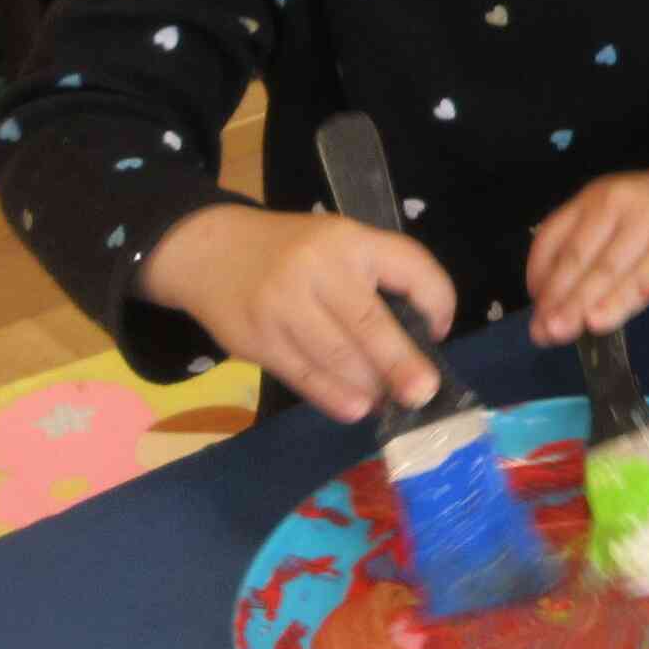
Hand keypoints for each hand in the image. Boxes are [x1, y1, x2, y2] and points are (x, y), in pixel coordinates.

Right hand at [140, 204, 451, 423]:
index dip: (436, 301)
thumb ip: (376, 279)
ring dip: (368, 385)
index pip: (410, 267)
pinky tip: (355, 408)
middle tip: (424, 392)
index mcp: (351, 240)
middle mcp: (318, 268)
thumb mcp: (339, 244)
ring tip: (391, 402)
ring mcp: (282, 304)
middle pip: (369, 322)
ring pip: (336, 355)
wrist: (209, 250)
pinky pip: (301, 373)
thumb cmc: (294, 253)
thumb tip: (418, 343)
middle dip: (401, 361)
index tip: (439, 331)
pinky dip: (332, 395)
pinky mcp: (255, 338)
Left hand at [526, 161, 648, 345]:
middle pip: (575, 258)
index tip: (536, 310)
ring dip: (578, 306)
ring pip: (604, 271)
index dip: (539, 277)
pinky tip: (600, 322)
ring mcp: (646, 224)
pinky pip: (640, 280)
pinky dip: (618, 303)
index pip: (552, 239)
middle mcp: (615, 205)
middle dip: (555, 300)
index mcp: (595, 199)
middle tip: (540, 333)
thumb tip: (563, 301)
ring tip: (559, 334)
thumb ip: (598, 248)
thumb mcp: (625, 216)